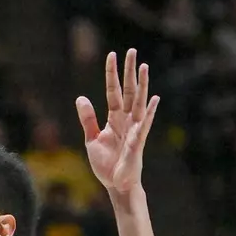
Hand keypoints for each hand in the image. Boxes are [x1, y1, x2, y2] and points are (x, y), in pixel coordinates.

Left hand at [76, 48, 160, 194]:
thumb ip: (88, 119)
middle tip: (132, 51)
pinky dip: (148, 112)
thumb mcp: (92, 139)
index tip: (112, 55)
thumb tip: (81, 97)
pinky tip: (154, 99)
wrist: (115, 184)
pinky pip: (143, 124)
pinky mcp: (138, 141)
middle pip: (128, 91)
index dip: (112, 74)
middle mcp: (126, 120)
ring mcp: (134, 129)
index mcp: (114, 119)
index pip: (113, 91)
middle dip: (129, 71)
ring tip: (144, 66)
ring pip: (138, 102)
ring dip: (141, 85)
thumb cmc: (106, 164)